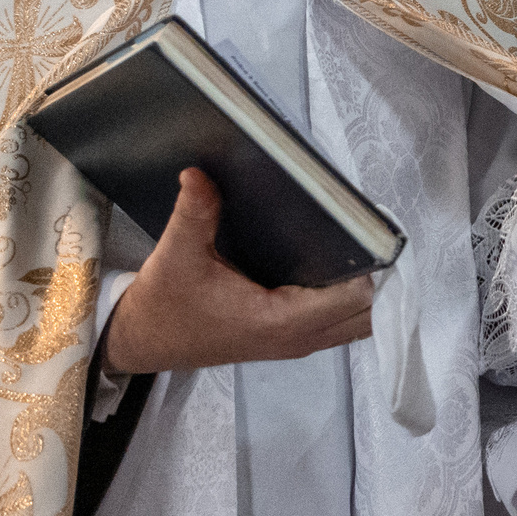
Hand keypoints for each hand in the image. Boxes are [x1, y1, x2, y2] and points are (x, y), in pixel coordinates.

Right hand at [102, 169, 376, 373]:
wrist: (143, 341)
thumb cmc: (163, 306)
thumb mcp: (176, 256)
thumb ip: (194, 214)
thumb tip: (199, 174)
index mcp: (279, 321)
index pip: (354, 298)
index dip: (365, 265)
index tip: (364, 230)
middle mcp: (297, 338)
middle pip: (368, 313)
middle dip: (373, 276)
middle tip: (362, 234)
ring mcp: (296, 342)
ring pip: (358, 323)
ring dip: (365, 292)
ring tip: (353, 248)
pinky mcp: (290, 339)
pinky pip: (339, 324)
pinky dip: (348, 300)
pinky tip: (334, 265)